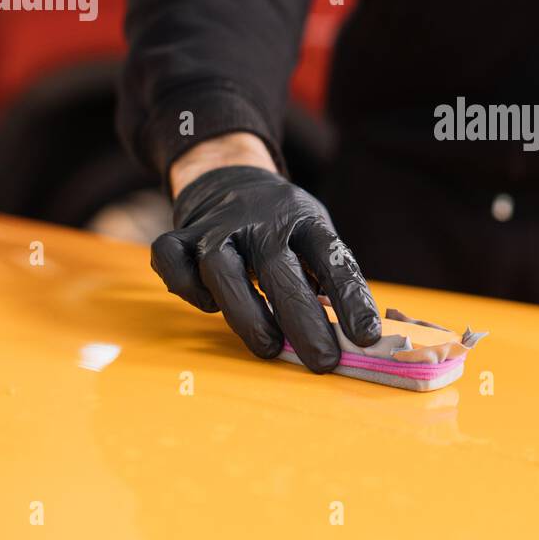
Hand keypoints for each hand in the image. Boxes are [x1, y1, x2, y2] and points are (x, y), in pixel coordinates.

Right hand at [151, 162, 381, 370]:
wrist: (231, 178)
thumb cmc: (284, 229)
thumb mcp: (315, 239)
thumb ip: (327, 281)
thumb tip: (351, 341)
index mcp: (304, 221)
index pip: (333, 258)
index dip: (351, 299)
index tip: (366, 337)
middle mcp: (261, 221)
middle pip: (280, 270)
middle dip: (304, 322)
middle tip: (322, 361)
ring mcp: (217, 227)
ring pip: (222, 269)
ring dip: (246, 313)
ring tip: (268, 348)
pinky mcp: (182, 235)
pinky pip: (172, 260)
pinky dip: (186, 287)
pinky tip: (210, 306)